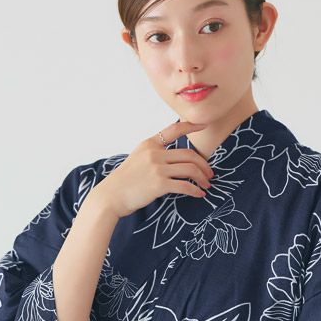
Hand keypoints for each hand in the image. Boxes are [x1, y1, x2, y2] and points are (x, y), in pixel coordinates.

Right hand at [94, 120, 215, 218]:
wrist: (111, 196)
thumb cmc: (125, 181)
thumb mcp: (137, 158)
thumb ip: (154, 154)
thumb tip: (173, 158)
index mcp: (149, 144)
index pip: (174, 129)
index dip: (192, 125)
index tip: (204, 124)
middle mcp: (154, 153)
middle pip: (189, 154)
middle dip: (204, 165)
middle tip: (209, 175)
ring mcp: (157, 168)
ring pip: (190, 169)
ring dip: (202, 178)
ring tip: (206, 186)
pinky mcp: (159, 184)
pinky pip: (185, 186)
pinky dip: (195, 191)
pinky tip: (199, 195)